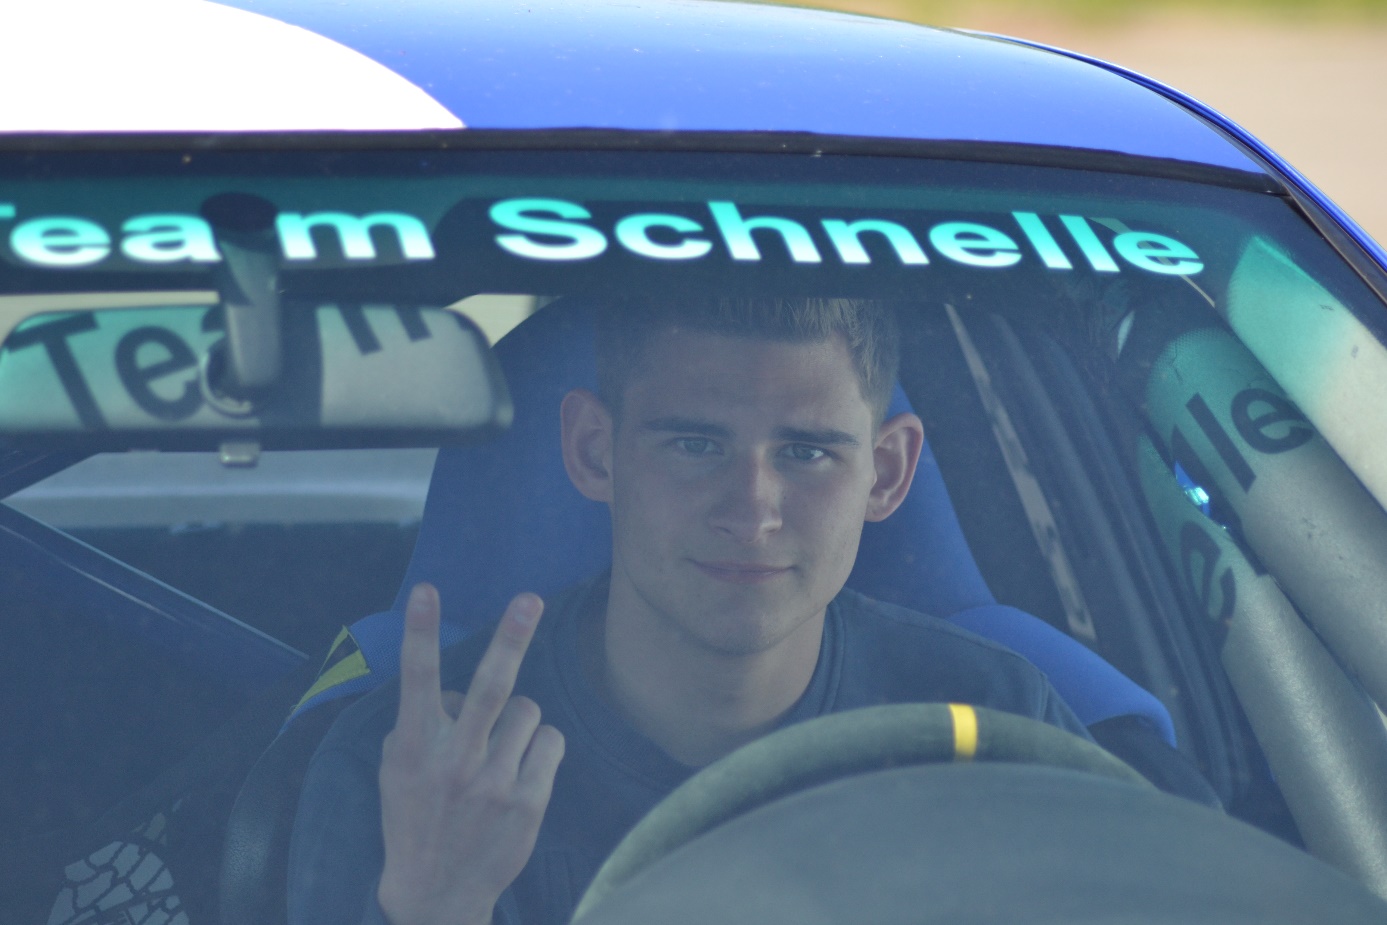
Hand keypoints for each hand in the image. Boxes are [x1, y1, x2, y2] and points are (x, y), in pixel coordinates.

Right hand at [377, 583, 565, 924]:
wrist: (436, 893)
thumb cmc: (416, 818)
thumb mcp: (399, 771)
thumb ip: (419, 726)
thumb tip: (454, 695)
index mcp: (416, 748)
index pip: (418, 679)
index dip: (421, 632)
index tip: (426, 589)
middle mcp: (455, 761)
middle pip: (492, 686)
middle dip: (511, 637)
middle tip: (530, 599)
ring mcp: (495, 783)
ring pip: (528, 710)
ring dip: (519, 718)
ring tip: (500, 747)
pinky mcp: (529, 801)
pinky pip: (550, 740)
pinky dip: (540, 744)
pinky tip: (522, 767)